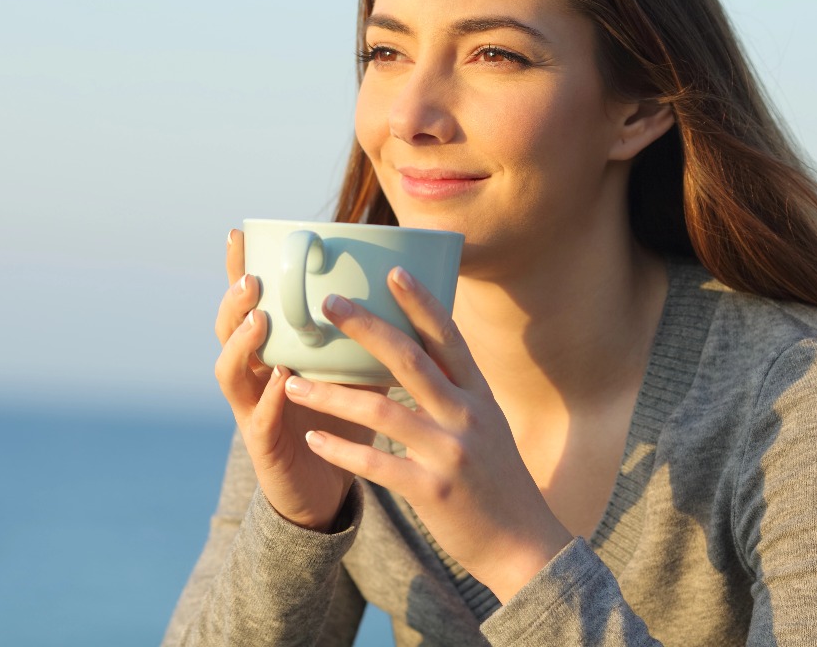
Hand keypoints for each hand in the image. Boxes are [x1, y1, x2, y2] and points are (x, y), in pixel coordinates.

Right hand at [212, 229, 382, 531]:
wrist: (330, 493)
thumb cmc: (344, 424)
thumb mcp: (354, 372)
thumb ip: (367, 337)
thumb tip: (406, 289)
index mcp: (273, 352)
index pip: (249, 304)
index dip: (238, 270)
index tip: (240, 234)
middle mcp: (255, 377)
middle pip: (227, 331)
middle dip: (234, 303)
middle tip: (252, 280)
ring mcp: (253, 412)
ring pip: (231, 373)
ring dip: (243, 345)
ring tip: (260, 321)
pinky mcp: (264, 449)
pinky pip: (260, 421)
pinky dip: (271, 401)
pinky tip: (283, 382)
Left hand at [282, 266, 572, 602]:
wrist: (524, 545)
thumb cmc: (497, 479)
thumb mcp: (487, 423)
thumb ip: (456, 388)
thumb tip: (421, 347)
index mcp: (478, 395)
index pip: (448, 338)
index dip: (422, 302)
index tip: (393, 271)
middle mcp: (466, 415)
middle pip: (409, 360)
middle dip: (365, 328)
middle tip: (328, 304)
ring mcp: (450, 453)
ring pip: (381, 411)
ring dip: (331, 394)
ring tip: (291, 380)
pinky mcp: (433, 491)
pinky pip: (377, 464)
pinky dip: (341, 449)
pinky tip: (313, 439)